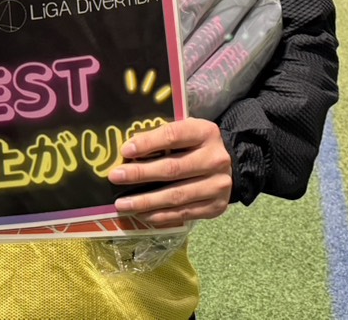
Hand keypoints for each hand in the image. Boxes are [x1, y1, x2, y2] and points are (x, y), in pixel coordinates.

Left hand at [108, 118, 232, 226]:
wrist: (232, 166)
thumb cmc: (198, 145)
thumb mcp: (187, 130)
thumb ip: (163, 136)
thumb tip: (129, 150)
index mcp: (205, 133)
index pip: (173, 136)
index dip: (148, 143)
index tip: (125, 151)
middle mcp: (215, 159)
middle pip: (172, 169)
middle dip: (140, 174)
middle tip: (116, 177)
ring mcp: (217, 186)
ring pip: (176, 196)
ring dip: (145, 202)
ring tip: (122, 204)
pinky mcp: (215, 207)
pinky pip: (182, 213)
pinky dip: (159, 215)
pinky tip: (141, 214)